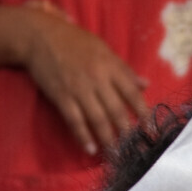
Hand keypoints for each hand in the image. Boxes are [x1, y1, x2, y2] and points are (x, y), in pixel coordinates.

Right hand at [19, 1, 148, 155]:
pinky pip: (75, 120)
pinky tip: (91, 149)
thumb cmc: (75, 42)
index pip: (133, 94)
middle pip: (117, 111)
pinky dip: (83, 136)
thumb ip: (125, 70)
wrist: (39, 36)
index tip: (151, 131)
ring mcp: (78, 89)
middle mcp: (97, 79)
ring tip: (116, 154)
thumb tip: (146, 84)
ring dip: (108, 140)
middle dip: (128, 133)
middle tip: (135, 149)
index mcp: (111, 67)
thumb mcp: (104, 50)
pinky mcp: (61, 96)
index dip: (144, 114)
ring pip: (98, 119)